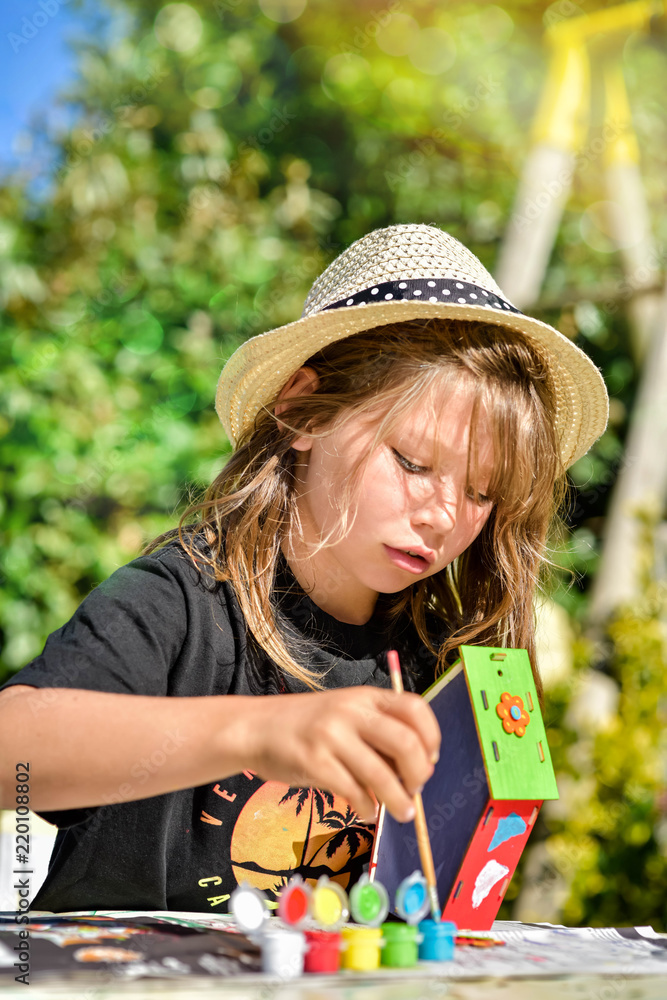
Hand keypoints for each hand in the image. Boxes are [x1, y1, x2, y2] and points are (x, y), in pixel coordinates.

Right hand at [240, 687, 440, 823]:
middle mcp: (351, 711)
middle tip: (415, 791)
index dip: (431, 737)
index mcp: (365, 697)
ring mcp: (331, 736)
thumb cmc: (306, 726)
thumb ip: (376, 733)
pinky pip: (353, 792)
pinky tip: (366, 812)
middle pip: (406, 743)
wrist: (255, 728)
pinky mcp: (313, 761)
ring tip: (402, 813)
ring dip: (399, 801)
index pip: (415, 709)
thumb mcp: (344, 715)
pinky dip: (367, 808)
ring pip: (382, 775)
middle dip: (419, 774)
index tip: (430, 759)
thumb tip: (415, 770)